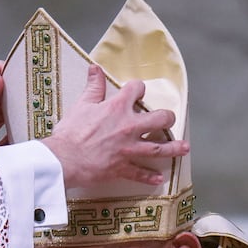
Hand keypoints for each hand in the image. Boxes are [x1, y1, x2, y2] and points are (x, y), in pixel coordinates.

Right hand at [41, 64, 188, 189]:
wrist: (64, 159)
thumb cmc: (71, 132)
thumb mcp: (81, 104)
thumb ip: (93, 87)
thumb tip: (95, 68)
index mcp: (118, 108)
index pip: (136, 90)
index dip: (138, 89)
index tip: (137, 92)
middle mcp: (129, 127)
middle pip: (159, 119)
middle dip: (167, 118)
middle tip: (168, 119)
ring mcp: (128, 149)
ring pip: (158, 148)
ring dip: (173, 148)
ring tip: (184, 148)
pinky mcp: (123, 167)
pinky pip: (139, 173)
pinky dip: (149, 177)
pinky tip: (159, 178)